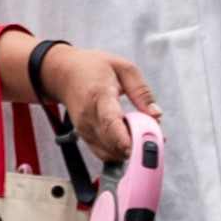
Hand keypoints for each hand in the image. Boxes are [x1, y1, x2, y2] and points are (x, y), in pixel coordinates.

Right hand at [44, 41, 161, 163]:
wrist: (63, 74)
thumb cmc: (93, 68)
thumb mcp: (123, 68)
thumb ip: (142, 92)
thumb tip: (156, 114)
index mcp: (99, 96)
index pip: (110, 122)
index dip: (123, 138)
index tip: (136, 148)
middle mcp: (88, 116)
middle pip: (112, 142)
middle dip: (136, 147)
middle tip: (155, 139)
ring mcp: (84, 129)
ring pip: (109, 152)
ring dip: (130, 150)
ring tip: (141, 134)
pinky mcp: (84, 137)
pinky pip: (104, 153)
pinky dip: (120, 151)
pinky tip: (129, 138)